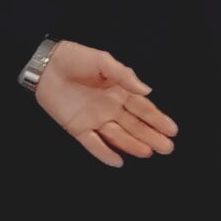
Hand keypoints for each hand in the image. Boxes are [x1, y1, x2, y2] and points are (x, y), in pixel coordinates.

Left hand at [33, 41, 178, 168]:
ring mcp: (95, 120)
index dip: (158, 119)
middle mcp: (111, 108)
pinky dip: (105, 153)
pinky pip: (93, 144)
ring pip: (118, 136)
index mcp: (120, 91)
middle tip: (168, 149)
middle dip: (151, 136)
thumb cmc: (77, 59)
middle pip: (135, 125)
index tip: (172, 130)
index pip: (144, 108)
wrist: (47, 65)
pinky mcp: (77, 128)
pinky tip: (118, 162)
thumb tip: (148, 90)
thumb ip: (125, 76)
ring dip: (133, 145)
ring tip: (149, 153)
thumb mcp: (104, 61)